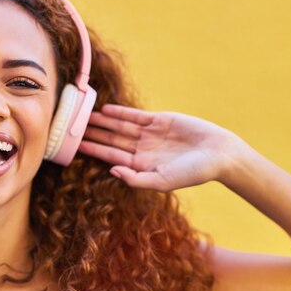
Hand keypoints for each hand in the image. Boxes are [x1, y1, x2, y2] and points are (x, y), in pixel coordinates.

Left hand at [78, 104, 241, 191]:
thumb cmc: (193, 173)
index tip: (73, 146)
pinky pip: (135, 116)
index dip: (92, 150)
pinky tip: (104, 109)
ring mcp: (149, 134)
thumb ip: (137, 179)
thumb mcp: (163, 181)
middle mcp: (141, 149)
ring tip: (82, 116)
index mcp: (140, 165)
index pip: (110, 155)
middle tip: (70, 127)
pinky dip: (120, 112)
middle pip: (110, 139)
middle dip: (92, 134)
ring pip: (119, 126)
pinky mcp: (159, 121)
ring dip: (102, 122)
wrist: (219, 154)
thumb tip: (112, 171)